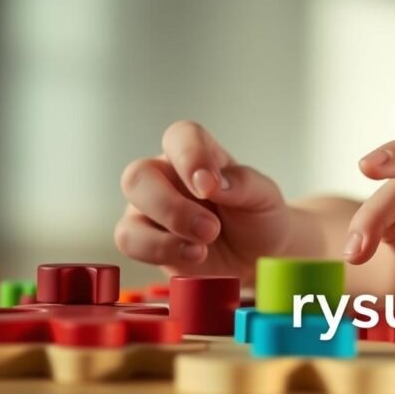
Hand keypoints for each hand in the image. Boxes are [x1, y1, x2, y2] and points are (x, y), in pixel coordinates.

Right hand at [114, 120, 290, 281]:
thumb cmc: (259, 217)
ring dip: (166, 229)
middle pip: (139, 174)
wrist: (261, 256)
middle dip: (171, 206)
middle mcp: (167, 176)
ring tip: (204, 245)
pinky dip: (159, 250)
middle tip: (210, 229)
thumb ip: (242, 183)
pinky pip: (130, 240)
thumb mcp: (264, 196)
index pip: (180, 137)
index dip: (190, 158)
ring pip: (131, 210)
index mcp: (198, 155)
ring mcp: (151, 208)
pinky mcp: (145, 240)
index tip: (210, 187)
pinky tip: (194, 256)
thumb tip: (214, 184)